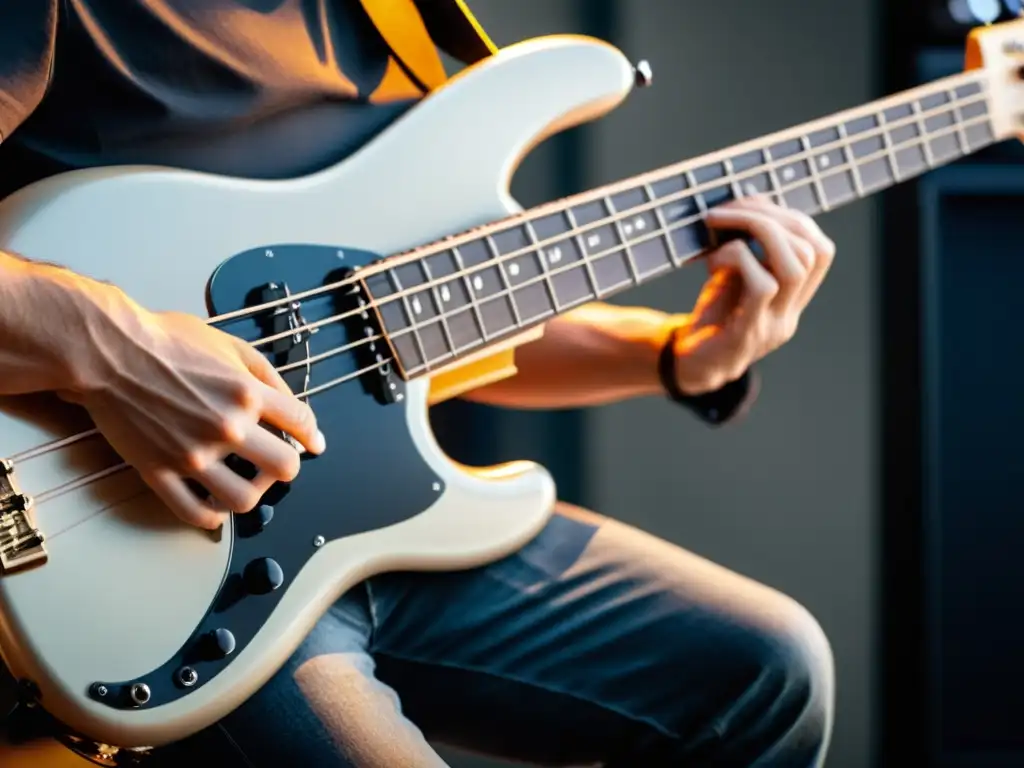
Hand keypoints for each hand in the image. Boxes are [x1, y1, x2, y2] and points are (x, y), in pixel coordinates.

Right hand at [61, 300, 325, 529]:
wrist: (108, 350)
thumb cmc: (165, 340)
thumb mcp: (229, 344)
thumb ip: (267, 375)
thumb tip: (296, 406)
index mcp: (246, 393)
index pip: (301, 423)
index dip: (310, 436)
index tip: (311, 444)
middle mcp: (226, 426)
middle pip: (284, 468)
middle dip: (286, 467)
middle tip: (275, 462)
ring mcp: (192, 453)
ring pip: (244, 499)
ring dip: (252, 494)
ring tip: (245, 482)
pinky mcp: (159, 471)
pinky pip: (195, 513)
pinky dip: (212, 516)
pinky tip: (215, 503)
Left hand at [669, 197, 835, 394]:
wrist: (688, 366)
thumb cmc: (711, 317)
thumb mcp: (732, 276)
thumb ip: (748, 247)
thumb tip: (749, 201)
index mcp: (794, 298)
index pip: (820, 251)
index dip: (793, 219)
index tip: (754, 206)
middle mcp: (790, 314)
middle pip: (810, 251)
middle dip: (771, 217)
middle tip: (727, 210)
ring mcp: (772, 327)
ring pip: (794, 267)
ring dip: (756, 231)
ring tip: (719, 225)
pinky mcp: (747, 336)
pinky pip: (762, 287)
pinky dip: (738, 259)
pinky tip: (713, 261)